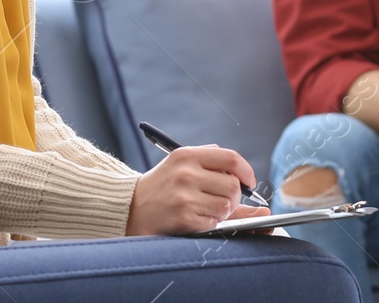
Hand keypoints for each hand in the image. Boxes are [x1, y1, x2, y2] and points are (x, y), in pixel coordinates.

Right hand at [125, 145, 265, 234]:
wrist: (129, 208)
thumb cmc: (161, 187)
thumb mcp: (180, 165)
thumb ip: (211, 163)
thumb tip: (244, 176)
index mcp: (187, 155)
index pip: (231, 158)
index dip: (246, 171)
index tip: (249, 181)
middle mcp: (186, 173)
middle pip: (233, 185)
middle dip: (234, 196)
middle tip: (224, 200)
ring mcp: (184, 197)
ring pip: (226, 206)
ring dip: (223, 212)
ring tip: (207, 209)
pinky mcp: (183, 218)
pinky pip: (214, 222)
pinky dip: (210, 223)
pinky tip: (196, 219)